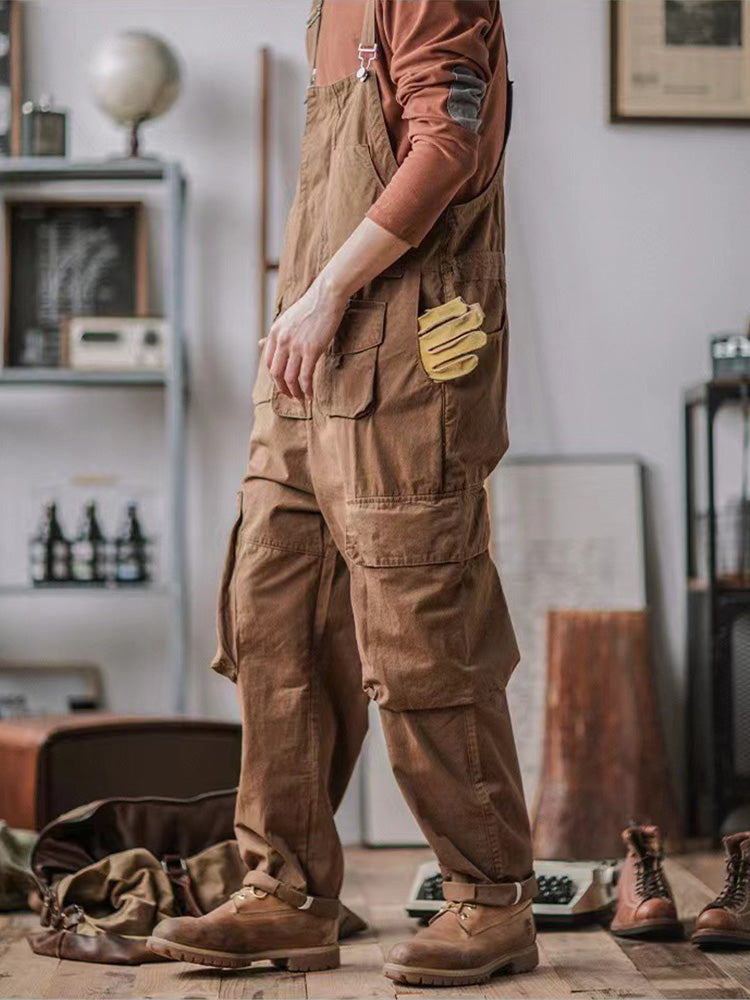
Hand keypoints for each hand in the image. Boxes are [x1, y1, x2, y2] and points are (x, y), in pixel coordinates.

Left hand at [266, 275, 347, 399]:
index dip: (274, 378)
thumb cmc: (309, 308)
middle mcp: (282, 341)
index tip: (282, 385)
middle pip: (276, 373)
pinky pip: (305, 376)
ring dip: (295, 392)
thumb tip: (260, 343)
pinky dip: (307, 389)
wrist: (326, 297)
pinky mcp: (311, 350)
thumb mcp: (285, 320)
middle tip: (291, 396)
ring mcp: (296, 346)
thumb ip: (275, 335)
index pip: (268, 363)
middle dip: (283, 389)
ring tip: (301, 398)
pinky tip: (310, 394)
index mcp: (274, 333)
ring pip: (290, 378)